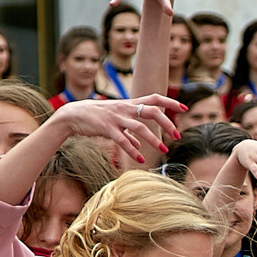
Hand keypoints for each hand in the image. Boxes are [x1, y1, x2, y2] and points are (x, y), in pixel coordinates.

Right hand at [52, 94, 180, 160]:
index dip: (170, 102)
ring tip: (164, 150)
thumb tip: (139, 145)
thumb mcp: (115, 121)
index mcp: (129, 104)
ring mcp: (116, 117)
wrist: (72, 115)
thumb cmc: (96, 117)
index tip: (184, 108)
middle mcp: (125, 108)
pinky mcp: (106, 128)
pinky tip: (141, 158)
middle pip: (152, 111)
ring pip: (140, 127)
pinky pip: (122, 140)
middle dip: (167, 123)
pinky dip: (132, 150)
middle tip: (177, 135)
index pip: (154, 98)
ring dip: (154, 139)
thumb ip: (129, 133)